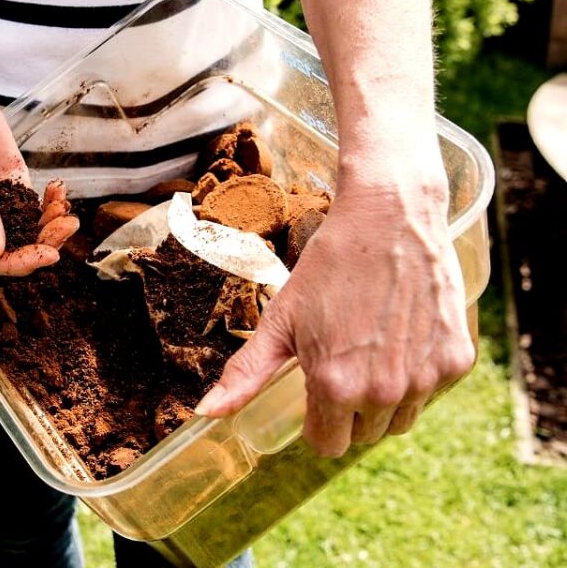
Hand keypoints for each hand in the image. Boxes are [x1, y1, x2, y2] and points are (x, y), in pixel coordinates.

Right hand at [0, 0, 74, 275]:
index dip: (14, 264)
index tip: (42, 255)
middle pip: (12, 248)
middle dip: (41, 244)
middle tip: (65, 230)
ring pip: (28, 228)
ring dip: (50, 225)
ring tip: (68, 215)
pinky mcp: (12, 180)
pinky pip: (35, 202)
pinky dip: (51, 203)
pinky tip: (60, 194)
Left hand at [194, 173, 474, 456]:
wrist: (390, 218)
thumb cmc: (329, 266)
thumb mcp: (280, 319)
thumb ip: (246, 374)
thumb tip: (206, 414)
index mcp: (335, 387)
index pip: (327, 444)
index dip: (317, 421)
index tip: (315, 390)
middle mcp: (384, 392)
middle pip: (364, 434)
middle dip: (350, 409)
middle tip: (344, 360)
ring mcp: (426, 379)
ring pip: (401, 419)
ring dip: (386, 399)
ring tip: (371, 350)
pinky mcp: (457, 361)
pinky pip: (433, 391)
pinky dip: (419, 374)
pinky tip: (403, 336)